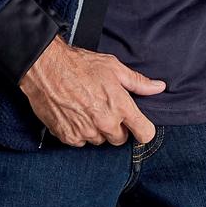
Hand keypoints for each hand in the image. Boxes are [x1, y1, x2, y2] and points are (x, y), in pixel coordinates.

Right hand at [18, 34, 166, 147]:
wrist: (46, 68)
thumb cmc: (80, 64)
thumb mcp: (113, 67)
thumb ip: (138, 81)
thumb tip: (159, 87)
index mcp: (120, 106)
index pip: (144, 134)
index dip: (143, 129)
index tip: (138, 125)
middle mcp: (105, 123)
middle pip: (121, 139)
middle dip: (117, 127)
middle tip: (105, 108)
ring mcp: (86, 132)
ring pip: (100, 141)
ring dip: (97, 130)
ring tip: (87, 108)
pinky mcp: (68, 137)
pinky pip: (81, 142)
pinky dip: (80, 131)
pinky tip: (74, 114)